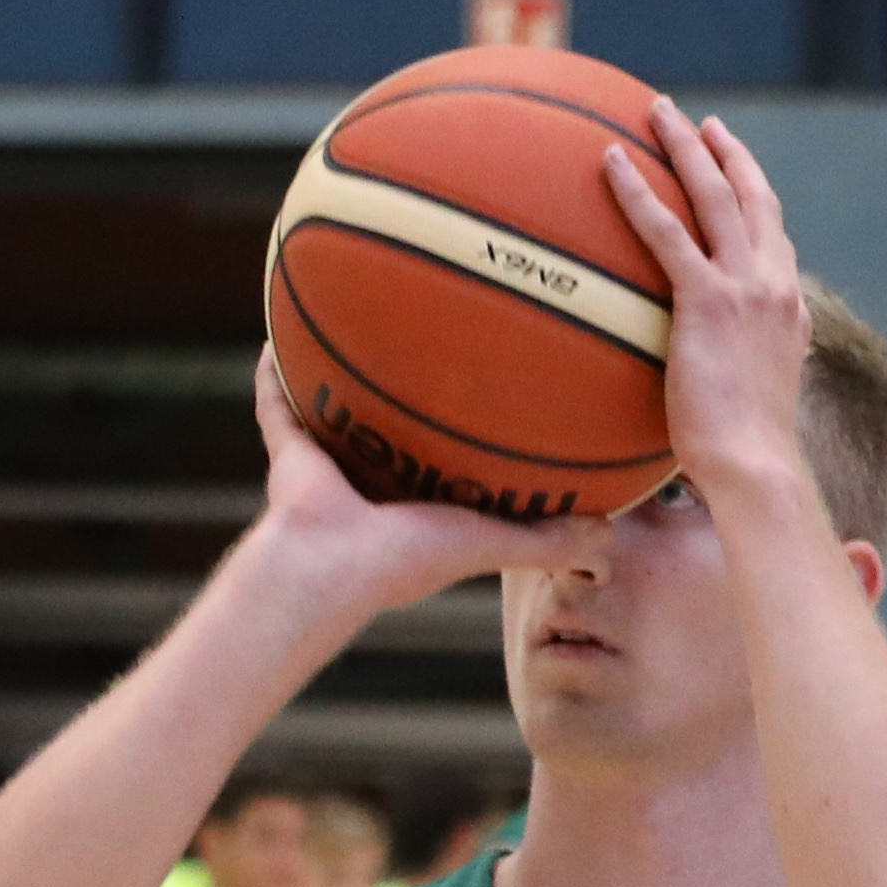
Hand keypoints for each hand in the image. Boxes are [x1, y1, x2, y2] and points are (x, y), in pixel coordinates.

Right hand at [251, 347, 571, 608]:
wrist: (328, 569)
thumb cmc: (405, 561)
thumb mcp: (489, 544)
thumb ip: (546, 539)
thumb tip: (611, 530)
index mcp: (417, 506)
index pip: (449, 462)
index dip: (470, 429)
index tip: (498, 388)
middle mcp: (372, 484)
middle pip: (395, 427)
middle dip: (411, 389)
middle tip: (435, 335)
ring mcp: (328, 468)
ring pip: (337, 410)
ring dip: (344, 371)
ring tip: (360, 316)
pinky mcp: (288, 453)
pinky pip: (279, 402)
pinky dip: (276, 372)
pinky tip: (282, 325)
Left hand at [601, 101, 811, 510]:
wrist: (756, 468)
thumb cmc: (747, 461)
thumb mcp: (751, 410)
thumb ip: (735, 384)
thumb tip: (711, 401)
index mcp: (788, 310)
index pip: (775, 240)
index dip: (756, 201)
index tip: (737, 174)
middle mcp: (774, 286)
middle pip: (752, 198)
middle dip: (728, 154)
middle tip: (704, 124)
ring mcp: (746, 287)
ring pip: (715, 195)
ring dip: (687, 146)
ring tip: (658, 112)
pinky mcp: (707, 300)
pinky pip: (666, 232)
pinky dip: (638, 192)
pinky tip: (610, 162)